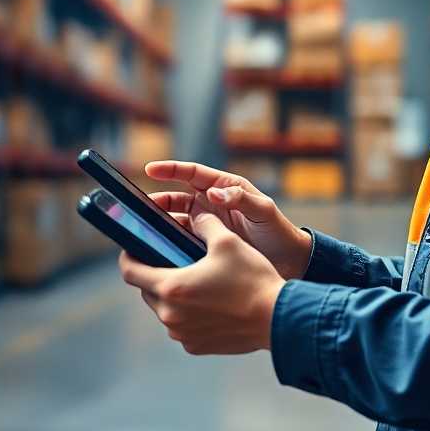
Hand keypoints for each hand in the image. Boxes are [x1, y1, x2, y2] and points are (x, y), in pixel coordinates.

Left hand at [119, 208, 285, 353]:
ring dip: (173, 293)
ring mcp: (182, 334)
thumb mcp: (227, 240)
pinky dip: (188, 312)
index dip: (128, 256)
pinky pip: (181, 325)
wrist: (277, 319)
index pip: (130, 271)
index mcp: (171, 287)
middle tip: (173, 257)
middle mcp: (170, 315)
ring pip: (165, 308)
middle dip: (156, 272)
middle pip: (147, 290)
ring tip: (196, 278)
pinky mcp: (195, 346)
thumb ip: (204, 223)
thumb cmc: (251, 278)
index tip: (134, 246)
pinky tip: (209, 300)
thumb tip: (195, 214)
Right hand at [144, 160, 312, 279]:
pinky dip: (172, 244)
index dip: (171, 170)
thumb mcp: (262, 211)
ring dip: (162, 225)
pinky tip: (161, 252)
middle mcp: (213, 203)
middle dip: (159, 201)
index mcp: (225, 188)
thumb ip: (240, 199)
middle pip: (178, 198)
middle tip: (140, 210)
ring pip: (178, 221)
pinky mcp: (208, 245)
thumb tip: (212, 192)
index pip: (193, 174)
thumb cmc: (278, 231)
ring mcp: (209, 225)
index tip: (150, 169)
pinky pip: (184, 241)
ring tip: (145, 232)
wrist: (289, 261)